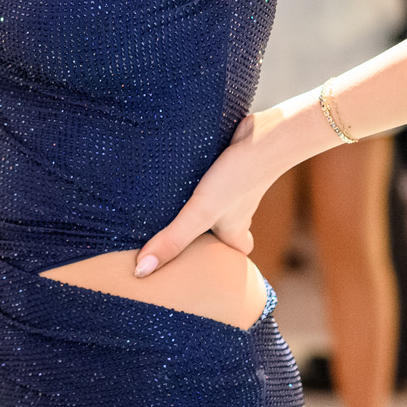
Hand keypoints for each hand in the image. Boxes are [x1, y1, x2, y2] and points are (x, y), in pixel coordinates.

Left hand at [135, 108, 287, 277]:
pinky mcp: (223, 167)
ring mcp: (230, 190)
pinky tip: (171, 174)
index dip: (214, 264)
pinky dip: (191, 180)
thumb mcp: (200, 213)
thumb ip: (173, 240)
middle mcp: (234, 214)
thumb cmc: (236, 178)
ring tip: (160, 205)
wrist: (264, 133)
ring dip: (190, 204)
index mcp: (233, 233)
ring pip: (209, 204)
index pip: (229, 256)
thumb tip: (141, 272)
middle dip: (197, 233)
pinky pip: (205, 180)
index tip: (192, 266)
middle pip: (217, 231)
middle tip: (167, 236)